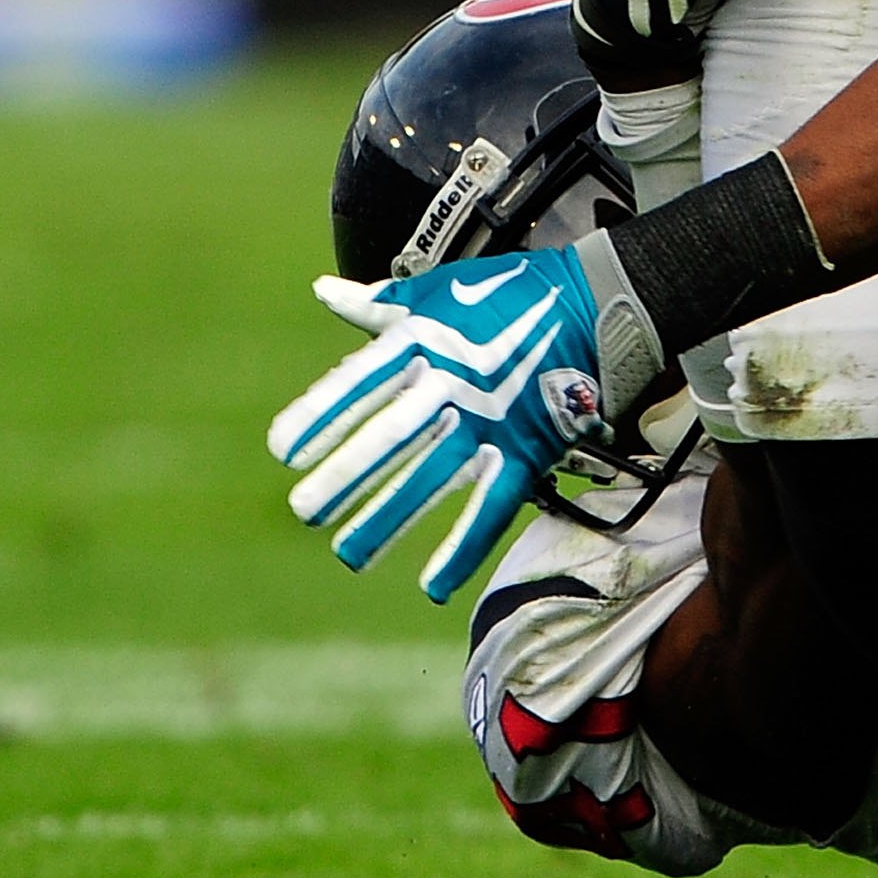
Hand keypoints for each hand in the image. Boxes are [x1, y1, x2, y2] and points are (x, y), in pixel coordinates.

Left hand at [267, 248, 609, 601]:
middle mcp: (454, 382)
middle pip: (392, 435)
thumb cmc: (508, 295)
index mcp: (426, 340)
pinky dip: (464, 547)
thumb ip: (377, 305)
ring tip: (348, 554)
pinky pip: (492, 506)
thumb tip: (322, 290)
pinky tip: (433, 586)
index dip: (323, 416)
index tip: (284, 450)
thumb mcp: (438, 291)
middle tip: (305, 509)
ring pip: (434, 477)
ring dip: (390, 518)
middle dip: (347, 474)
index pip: (362, 382)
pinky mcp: (526, 451)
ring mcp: (492, 419)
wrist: (594, 303)